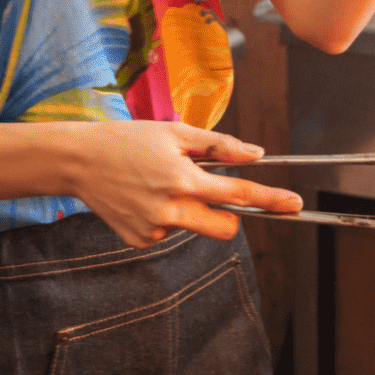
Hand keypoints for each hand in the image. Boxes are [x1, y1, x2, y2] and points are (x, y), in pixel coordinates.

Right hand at [63, 120, 301, 247]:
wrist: (79, 161)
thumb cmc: (129, 140)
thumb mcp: (176, 133)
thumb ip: (219, 146)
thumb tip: (256, 155)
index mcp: (184, 180)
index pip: (239, 194)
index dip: (271, 200)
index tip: (295, 204)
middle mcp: (171, 210)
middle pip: (225, 228)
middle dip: (230, 217)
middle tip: (214, 194)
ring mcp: (154, 230)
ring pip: (194, 227)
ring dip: (191, 211)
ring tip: (160, 184)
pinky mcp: (139, 240)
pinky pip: (169, 232)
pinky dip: (165, 217)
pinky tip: (144, 198)